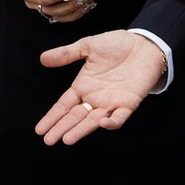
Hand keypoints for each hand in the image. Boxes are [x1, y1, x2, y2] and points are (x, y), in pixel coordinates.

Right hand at [33, 30, 163, 145]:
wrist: (145, 44)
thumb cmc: (117, 44)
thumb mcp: (88, 46)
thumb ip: (67, 54)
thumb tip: (42, 58)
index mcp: (83, 86)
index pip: (64, 105)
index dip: (52, 117)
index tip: (39, 129)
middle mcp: (95, 98)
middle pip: (75, 117)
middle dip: (61, 128)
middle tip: (49, 140)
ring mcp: (111, 102)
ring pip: (92, 121)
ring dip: (80, 130)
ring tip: (67, 139)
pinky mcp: (128, 103)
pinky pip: (119, 117)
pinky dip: (111, 122)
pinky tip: (102, 123)